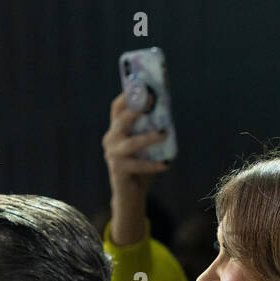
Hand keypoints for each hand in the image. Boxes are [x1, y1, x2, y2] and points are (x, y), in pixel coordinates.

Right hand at [103, 93, 169, 245]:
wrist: (130, 195)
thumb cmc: (141, 167)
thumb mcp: (146, 147)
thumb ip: (151, 131)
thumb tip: (169, 114)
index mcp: (116, 130)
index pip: (117, 108)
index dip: (127, 95)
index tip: (141, 85)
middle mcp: (111, 140)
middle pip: (121, 120)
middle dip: (136, 109)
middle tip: (152, 100)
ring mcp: (113, 155)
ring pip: (131, 143)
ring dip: (148, 137)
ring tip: (163, 133)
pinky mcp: (119, 170)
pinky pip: (138, 165)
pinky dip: (153, 165)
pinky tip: (166, 164)